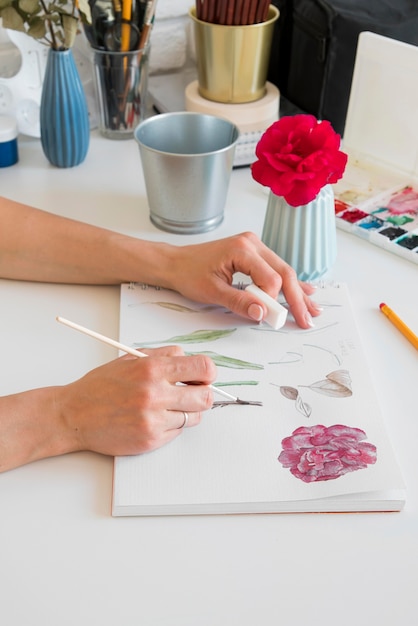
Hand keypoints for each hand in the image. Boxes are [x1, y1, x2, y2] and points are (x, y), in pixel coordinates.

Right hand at [56, 347, 215, 456]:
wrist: (74, 415)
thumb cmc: (101, 386)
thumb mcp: (130, 359)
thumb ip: (163, 356)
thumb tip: (189, 358)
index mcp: (152, 368)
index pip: (204, 368)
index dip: (208, 373)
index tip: (203, 376)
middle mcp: (155, 394)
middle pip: (206, 397)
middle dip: (203, 395)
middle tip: (193, 393)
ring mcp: (153, 419)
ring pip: (194, 417)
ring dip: (187, 412)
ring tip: (168, 406)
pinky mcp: (150, 439)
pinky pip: (177, 432)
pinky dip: (171, 425)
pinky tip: (153, 419)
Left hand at [168, 232, 320, 328]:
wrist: (176, 263)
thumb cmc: (189, 273)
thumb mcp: (212, 292)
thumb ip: (239, 302)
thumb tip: (262, 314)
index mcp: (242, 249)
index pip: (271, 278)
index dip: (273, 300)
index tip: (270, 318)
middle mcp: (252, 243)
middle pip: (284, 273)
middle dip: (297, 299)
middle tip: (308, 320)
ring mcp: (254, 246)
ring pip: (283, 271)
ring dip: (297, 292)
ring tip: (313, 310)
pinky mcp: (253, 253)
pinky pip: (275, 269)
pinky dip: (288, 284)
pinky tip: (306, 291)